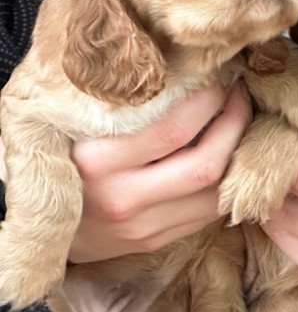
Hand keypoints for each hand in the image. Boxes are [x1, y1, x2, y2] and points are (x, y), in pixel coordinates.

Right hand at [66, 84, 251, 262]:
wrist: (41, 225)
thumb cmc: (62, 161)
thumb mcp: (75, 130)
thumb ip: (119, 107)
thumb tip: (178, 69)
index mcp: (96, 162)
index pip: (174, 128)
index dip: (210, 100)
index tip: (222, 78)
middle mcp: (122, 198)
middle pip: (206, 163)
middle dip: (236, 124)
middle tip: (242, 95)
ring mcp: (142, 227)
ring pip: (216, 192)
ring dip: (240, 154)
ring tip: (243, 123)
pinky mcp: (155, 243)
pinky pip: (209, 213)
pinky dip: (227, 182)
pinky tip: (230, 157)